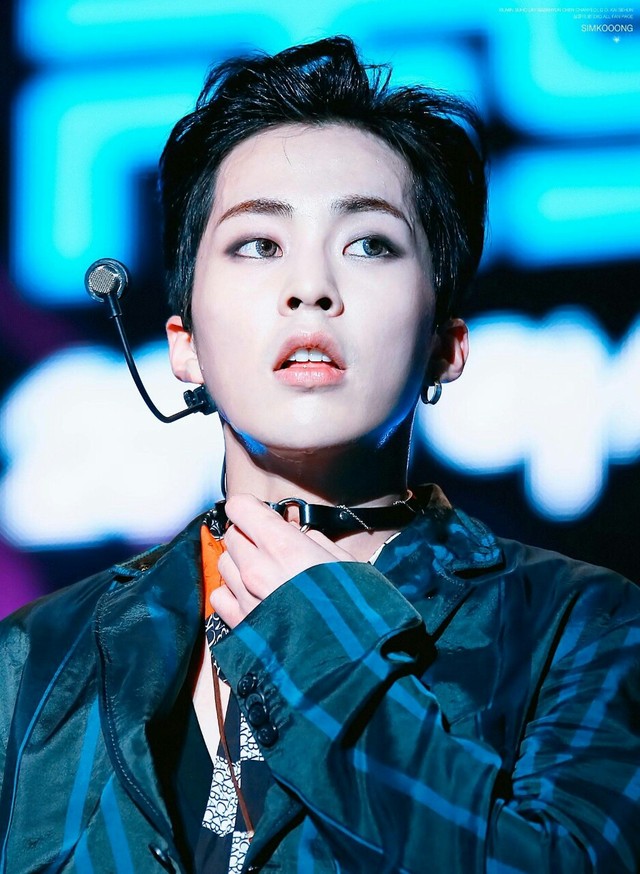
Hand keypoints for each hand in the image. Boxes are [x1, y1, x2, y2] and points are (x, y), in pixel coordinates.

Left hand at [211, 494, 353, 627]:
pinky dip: (231, 592)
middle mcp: (255, 568)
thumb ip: (312, 540)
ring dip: (239, 563)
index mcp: (282, 546)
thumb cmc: (355, 610)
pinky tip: (251, 596)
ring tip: (263, 573)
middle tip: (270, 546)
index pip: (240, 508)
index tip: (263, 514)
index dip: (251, 508)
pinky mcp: (240, 624)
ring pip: (224, 563)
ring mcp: (244, 598)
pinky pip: (219, 596)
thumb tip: (294, 534)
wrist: (349, 659)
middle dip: (248, 535)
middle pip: (231, 535)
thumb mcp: (344, 562)